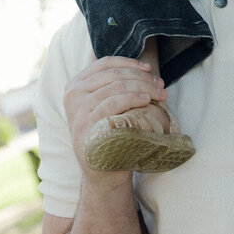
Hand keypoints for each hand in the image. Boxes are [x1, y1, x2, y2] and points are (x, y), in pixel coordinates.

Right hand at [63, 56, 165, 184]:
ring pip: (116, 86)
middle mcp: (72, 95)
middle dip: (142, 77)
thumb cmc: (109, 132)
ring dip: (143, 87)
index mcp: (75, 85)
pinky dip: (133, 98)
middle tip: (161, 84)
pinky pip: (114, 103)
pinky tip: (147, 101)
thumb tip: (142, 65)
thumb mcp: (104, 105)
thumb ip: (112, 84)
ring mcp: (77, 110)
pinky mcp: (85, 125)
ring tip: (159, 93)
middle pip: (114, 75)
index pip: (105, 63)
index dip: (129, 62)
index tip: (148, 68)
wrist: (101, 170)